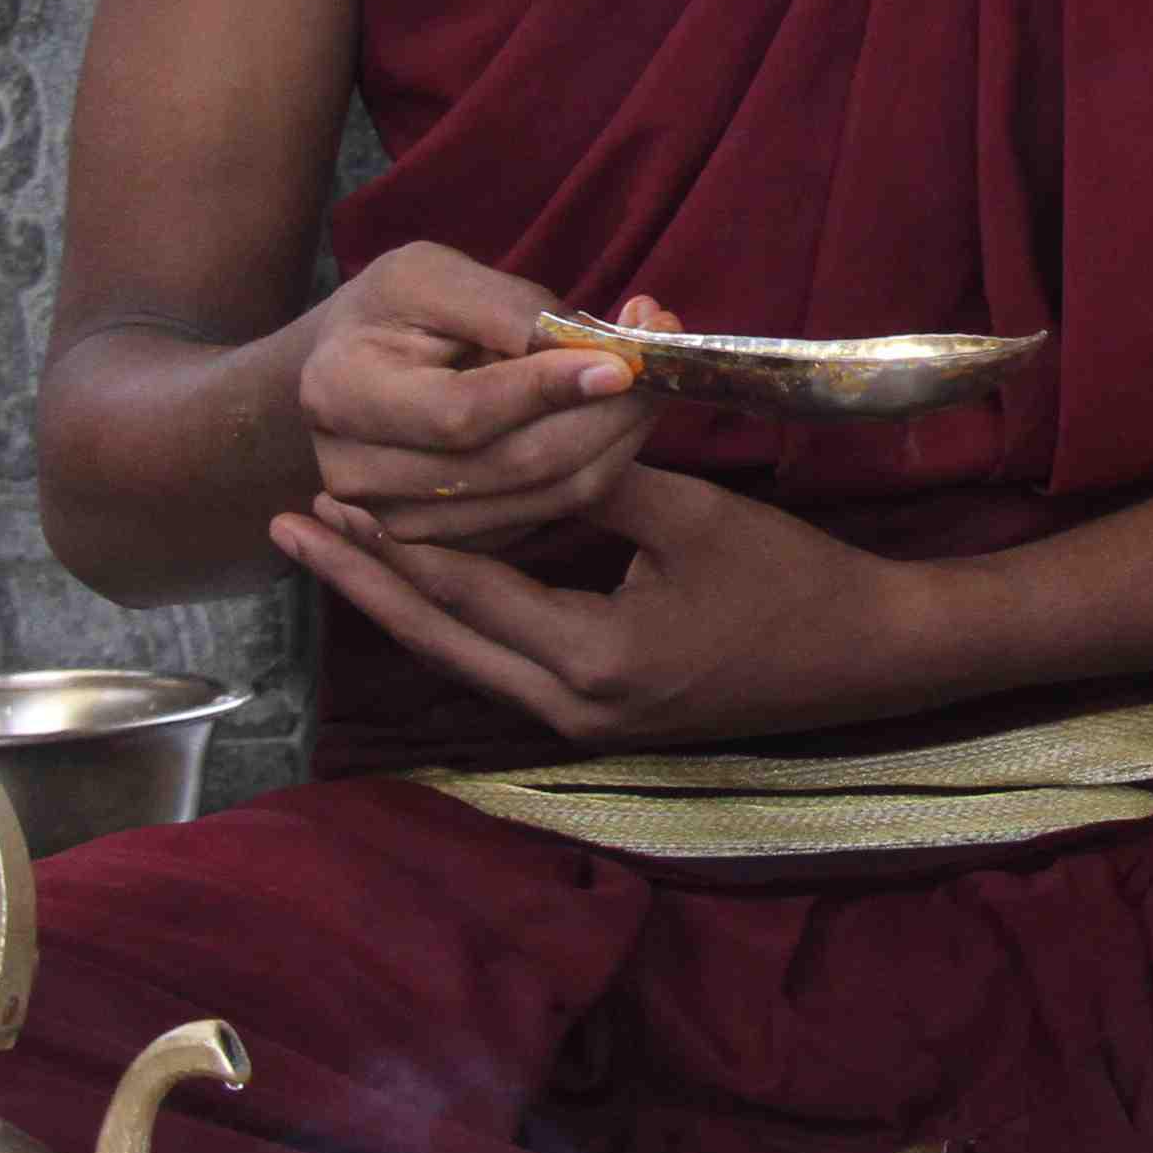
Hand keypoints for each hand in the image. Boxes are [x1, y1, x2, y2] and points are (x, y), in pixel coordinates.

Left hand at [271, 464, 914, 747]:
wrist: (866, 655)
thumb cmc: (793, 581)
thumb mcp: (697, 518)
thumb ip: (602, 482)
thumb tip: (525, 431)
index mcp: (593, 660)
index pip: (466, 594)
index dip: (394, 540)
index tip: (331, 491)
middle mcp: (572, 706)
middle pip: (437, 641)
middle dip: (360, 582)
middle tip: (286, 528)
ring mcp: (584, 720)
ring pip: (462, 659)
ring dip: (396, 603)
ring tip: (334, 552)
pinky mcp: (600, 714)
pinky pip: (500, 664)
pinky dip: (452, 619)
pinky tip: (422, 583)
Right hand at [295, 243, 659, 550]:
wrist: (349, 369)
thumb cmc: (393, 311)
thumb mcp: (430, 275)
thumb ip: (506, 307)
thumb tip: (598, 346)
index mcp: (341, 394)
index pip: (461, 414)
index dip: (547, 390)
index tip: (623, 360)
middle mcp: (360, 476)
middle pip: (515, 464)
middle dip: (608, 412)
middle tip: (664, 356)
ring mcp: (402, 523)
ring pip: (546, 496)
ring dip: (619, 436)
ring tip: (651, 375)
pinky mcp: (449, 544)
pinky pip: (550, 514)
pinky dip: (601, 462)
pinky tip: (618, 413)